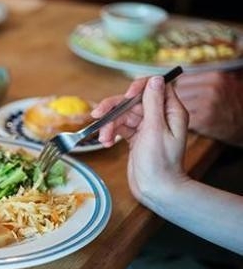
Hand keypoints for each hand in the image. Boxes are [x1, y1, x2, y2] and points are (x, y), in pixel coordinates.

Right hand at [91, 76, 189, 204]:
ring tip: (103, 139)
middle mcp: (159, 116)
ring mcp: (146, 127)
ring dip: (109, 125)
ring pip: (122, 115)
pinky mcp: (135, 137)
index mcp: (170, 111)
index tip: (126, 96)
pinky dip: (111, 133)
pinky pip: (119, 128)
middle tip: (97, 115)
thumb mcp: (155, 129)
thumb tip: (154, 78)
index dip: (137, 88)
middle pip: (132, 101)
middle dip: (114, 109)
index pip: (154, 87)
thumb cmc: (159, 162)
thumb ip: (153, 103)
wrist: (156, 190)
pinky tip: (106, 143)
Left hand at [174, 70, 242, 145]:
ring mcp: (206, 105)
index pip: (182, 80)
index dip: (182, 88)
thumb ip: (203, 80)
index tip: (184, 95)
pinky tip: (195, 122)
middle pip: (177, 92)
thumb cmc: (234, 103)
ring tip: (193, 114)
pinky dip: (184, 121)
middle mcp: (210, 89)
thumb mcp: (224, 84)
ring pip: (177, 105)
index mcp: (215, 77)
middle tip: (189, 106)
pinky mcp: (202, 120)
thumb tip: (175, 79)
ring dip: (180, 111)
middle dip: (179, 99)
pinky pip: (181, 118)